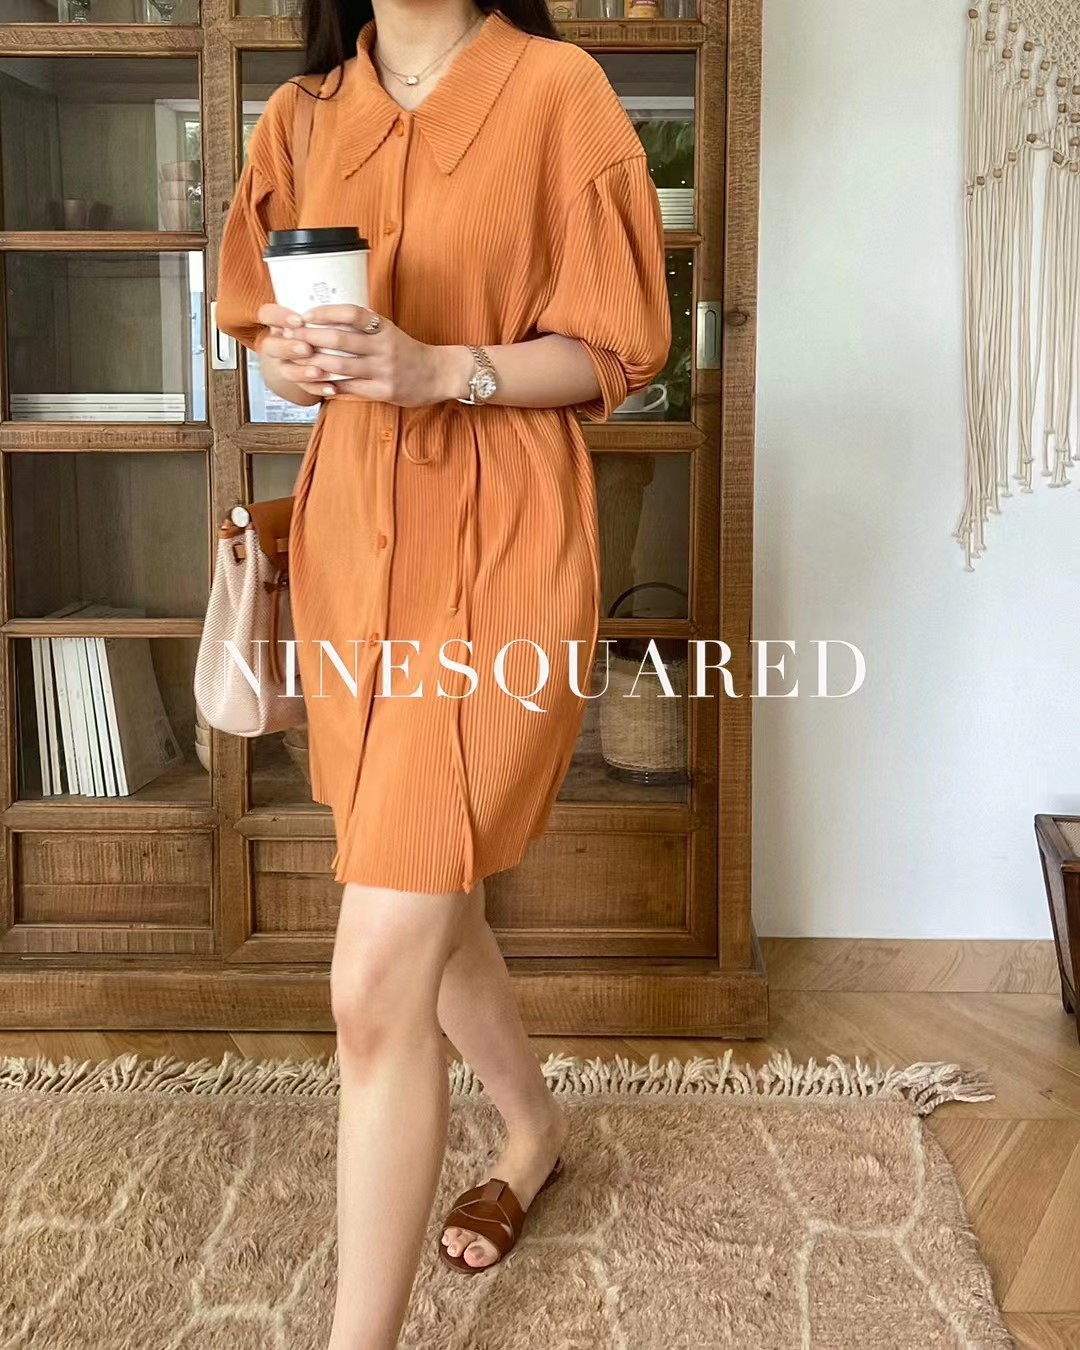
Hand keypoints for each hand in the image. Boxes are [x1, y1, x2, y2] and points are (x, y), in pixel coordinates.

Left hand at [256, 302, 471, 405]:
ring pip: (341, 366)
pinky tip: (315, 383)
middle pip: (341, 340)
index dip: (326, 312)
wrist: (438, 374)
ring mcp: (384, 370)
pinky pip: (350, 389)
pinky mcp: (385, 391)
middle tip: (291, 338)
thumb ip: (364, 326)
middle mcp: (384, 346)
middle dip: (312, 339)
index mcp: (383, 327)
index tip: (306, 315)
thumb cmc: (408, 352)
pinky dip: (330, 386)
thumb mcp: (389, 331)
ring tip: (296, 361)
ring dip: (315, 364)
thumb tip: (328, 320)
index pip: (352, 313)